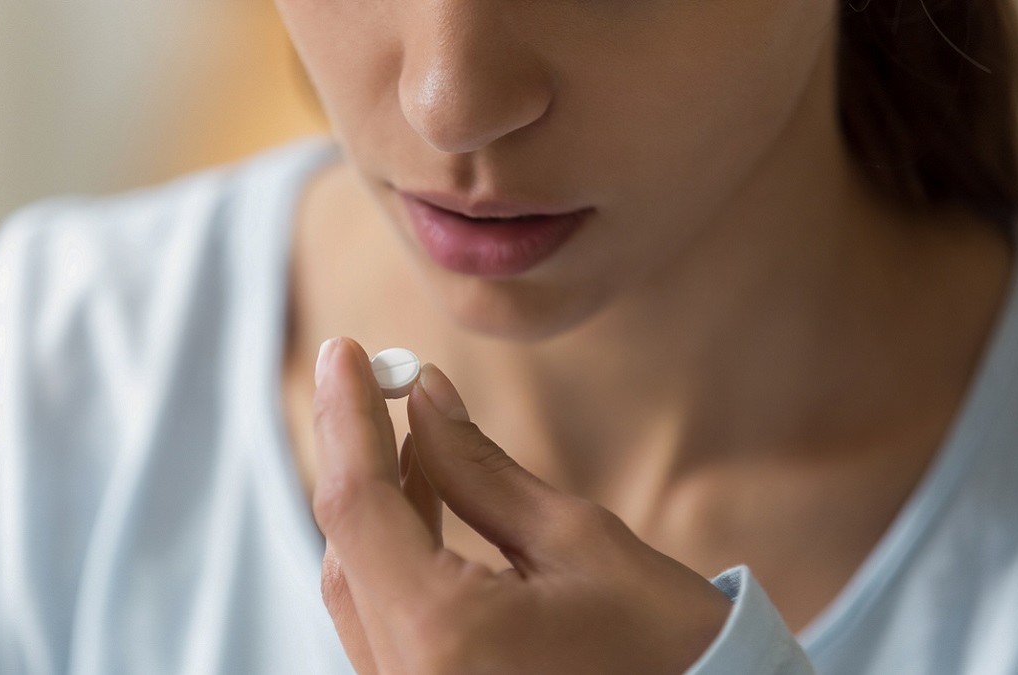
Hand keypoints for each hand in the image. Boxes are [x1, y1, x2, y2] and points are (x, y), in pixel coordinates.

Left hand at [311, 337, 731, 673]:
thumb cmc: (671, 655)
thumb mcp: (580, 541)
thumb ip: (480, 469)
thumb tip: (424, 398)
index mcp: (444, 636)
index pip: (359, 505)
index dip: (347, 417)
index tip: (346, 352)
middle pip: (348, 545)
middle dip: (356, 452)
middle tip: (368, 375)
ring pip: (360, 584)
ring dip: (376, 502)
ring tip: (406, 428)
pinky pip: (385, 619)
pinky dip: (394, 552)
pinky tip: (423, 497)